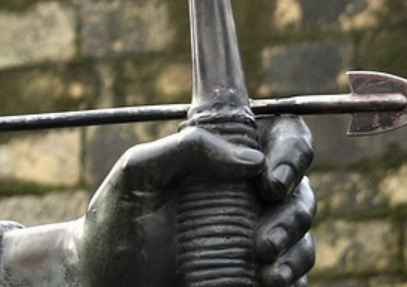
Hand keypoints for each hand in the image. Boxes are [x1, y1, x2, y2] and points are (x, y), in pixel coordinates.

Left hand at [78, 115, 314, 285]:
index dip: (290, 146)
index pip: (279, 134)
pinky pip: (295, 270)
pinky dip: (291, 274)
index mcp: (225, 157)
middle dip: (292, 207)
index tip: (268, 174)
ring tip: (263, 260)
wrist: (104, 281)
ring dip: (292, 243)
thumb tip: (251, 160)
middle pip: (298, 185)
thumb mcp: (136, 174)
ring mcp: (257, 232)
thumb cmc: (116, 221)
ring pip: (302, 228)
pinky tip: (270, 281)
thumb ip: (184, 150)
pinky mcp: (260, 272)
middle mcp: (248, 191)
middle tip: (266, 230)